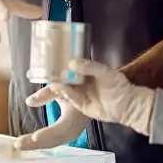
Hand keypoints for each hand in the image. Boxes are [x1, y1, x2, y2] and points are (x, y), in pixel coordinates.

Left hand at [14, 87, 90, 149]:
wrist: (90, 87)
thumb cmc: (76, 83)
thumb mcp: (62, 84)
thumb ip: (46, 93)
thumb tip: (29, 102)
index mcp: (77, 114)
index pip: (62, 128)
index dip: (49, 133)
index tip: (35, 137)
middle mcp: (77, 125)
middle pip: (57, 139)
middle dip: (38, 143)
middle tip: (18, 144)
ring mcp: (75, 129)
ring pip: (56, 141)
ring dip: (39, 145)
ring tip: (21, 145)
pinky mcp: (71, 129)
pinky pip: (57, 139)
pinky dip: (44, 142)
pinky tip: (32, 143)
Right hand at [41, 59, 155, 135]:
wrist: (127, 106)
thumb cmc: (118, 85)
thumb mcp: (106, 71)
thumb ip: (89, 66)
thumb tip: (71, 63)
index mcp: (84, 69)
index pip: (67, 63)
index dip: (56, 60)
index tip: (45, 57)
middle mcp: (78, 80)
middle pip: (60, 76)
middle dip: (49, 75)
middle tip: (35, 73)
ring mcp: (78, 92)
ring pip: (62, 87)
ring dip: (54, 85)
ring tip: (48, 81)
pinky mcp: (79, 104)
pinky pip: (69, 97)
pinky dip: (64, 91)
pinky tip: (58, 86)